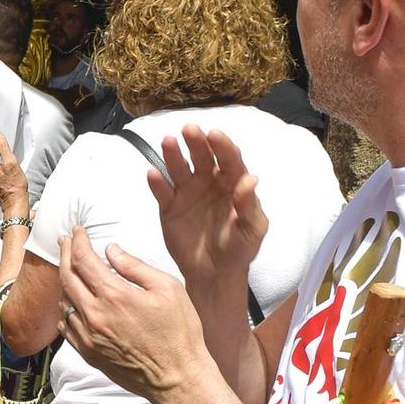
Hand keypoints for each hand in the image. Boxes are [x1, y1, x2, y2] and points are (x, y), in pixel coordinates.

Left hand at [58, 227, 205, 401]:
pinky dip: (65, 308)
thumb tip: (111, 250)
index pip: (84, 260)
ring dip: (64, 281)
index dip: (78, 241)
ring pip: (63, 301)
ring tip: (70, 268)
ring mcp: (88, 337)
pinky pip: (65, 326)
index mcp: (114, 296)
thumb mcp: (168, 288)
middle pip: (67, 277)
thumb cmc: (180, 332)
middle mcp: (94, 315)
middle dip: (64, 254)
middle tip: (65, 241)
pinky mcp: (88, 353)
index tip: (78, 231)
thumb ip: (135, 266)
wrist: (177, 378)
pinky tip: (72, 301)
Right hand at [150, 125, 267, 287]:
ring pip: (179, 168)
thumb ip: (249, 205)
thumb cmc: (239, 249)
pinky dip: (157, 182)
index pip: (228, 158)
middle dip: (196, 142)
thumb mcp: (252, 229)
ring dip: (173, 155)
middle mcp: (209, 182)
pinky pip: (163, 191)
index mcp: (232, 183)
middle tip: (189, 130)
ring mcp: (188, 193)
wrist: (215, 273)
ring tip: (168, 142)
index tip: (214, 134)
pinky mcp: (170, 206)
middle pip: (202, 156)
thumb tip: (250, 179)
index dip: (222, 145)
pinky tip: (152, 173)